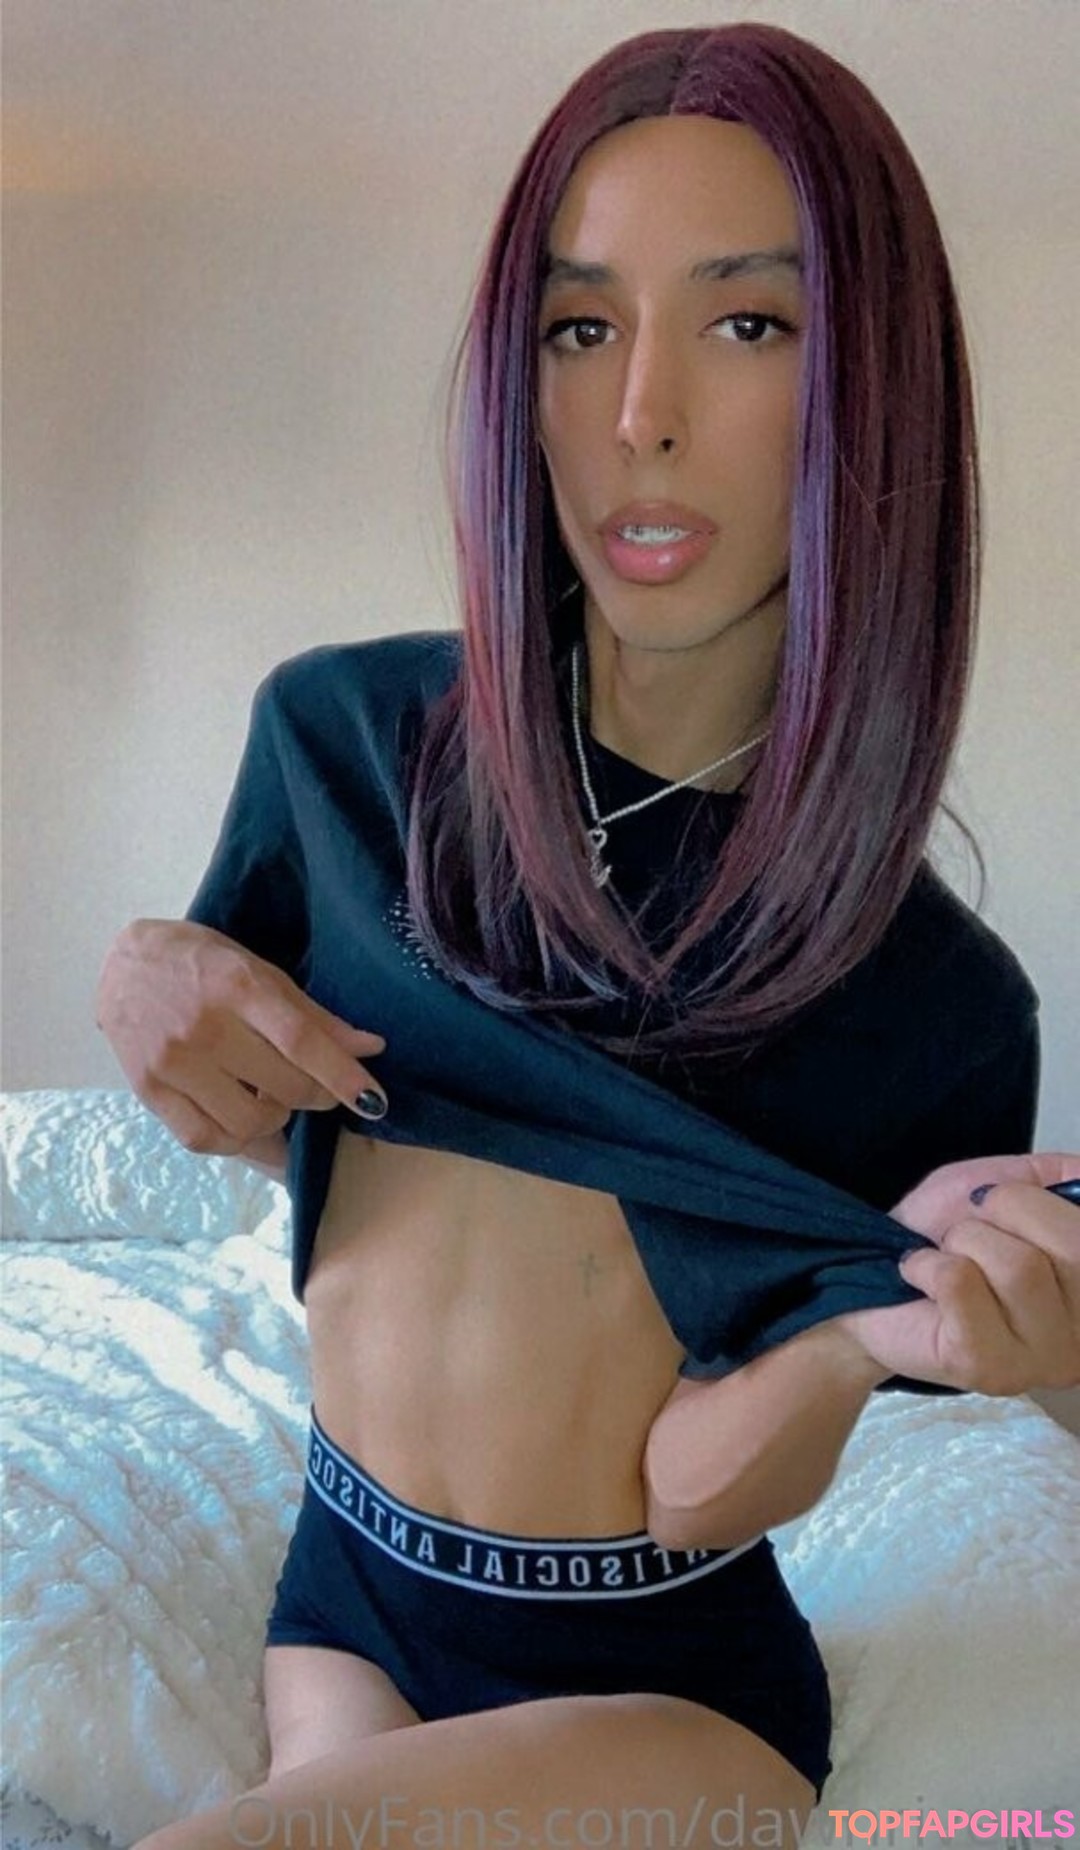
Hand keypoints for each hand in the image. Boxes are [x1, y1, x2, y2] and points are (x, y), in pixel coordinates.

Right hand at [96, 918, 387, 1156]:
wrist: (125, 966)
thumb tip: (370, 1048)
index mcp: (237, 987)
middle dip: (315, 1096)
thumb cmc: (202, 963)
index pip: (300, 1040)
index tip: (373, 1100)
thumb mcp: (260, 972)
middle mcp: (204, 1027)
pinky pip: (203, 1138)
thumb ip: (314, 1016)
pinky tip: (244, 1119)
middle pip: (282, 1086)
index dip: (342, 1075)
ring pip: (247, 1122)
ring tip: (274, 1098)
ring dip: (276, 1119)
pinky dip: (235, 1140)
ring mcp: (172, 1062)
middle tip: (318, 1087)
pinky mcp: (148, 1090)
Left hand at [835, 1153, 1079, 1393]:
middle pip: (1073, 1249)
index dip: (1036, 1203)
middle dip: (1002, 1216)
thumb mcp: (1006, 1181)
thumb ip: (1058, 1176)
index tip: (999, 1207)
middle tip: (967, 1232)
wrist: (870, 1280)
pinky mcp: (989, 1370)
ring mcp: (1042, 1361)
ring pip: (1020, 1268)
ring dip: (963, 1243)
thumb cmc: (941, 1232)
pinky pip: (963, 1284)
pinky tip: (921, 1280)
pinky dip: (928, 1264)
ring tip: (945, 1258)